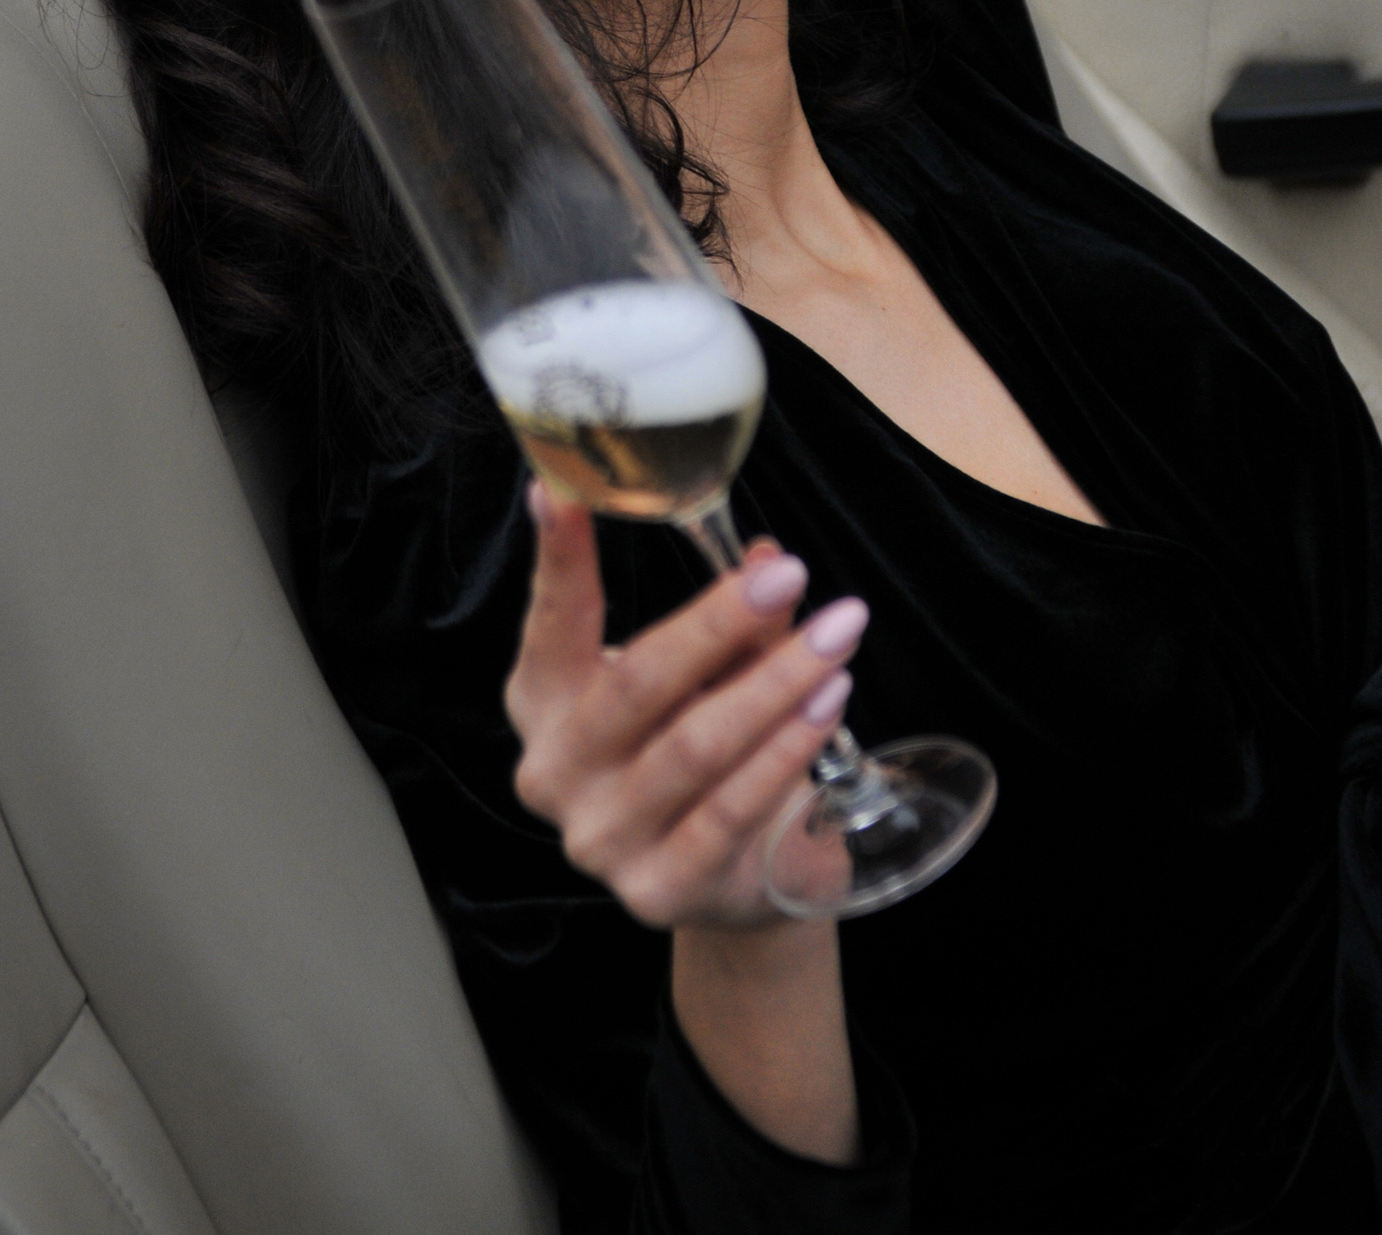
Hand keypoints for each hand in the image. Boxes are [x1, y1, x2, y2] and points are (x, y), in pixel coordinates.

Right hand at [506, 488, 866, 934]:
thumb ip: (733, 623)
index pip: (551, 622)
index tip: (562, 492)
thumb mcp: (708, 673)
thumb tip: (770, 557)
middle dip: (719, 621)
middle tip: (788, 573)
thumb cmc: (703, 747)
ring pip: (695, 746)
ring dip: (776, 683)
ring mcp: (600, 839)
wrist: (728, 878)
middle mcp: (555, 771)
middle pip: (639, 684)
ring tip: (836, 634)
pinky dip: (784, 750)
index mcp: (545, 700)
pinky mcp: (656, 890)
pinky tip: (827, 704)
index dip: (558, 558)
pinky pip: (729, 810)